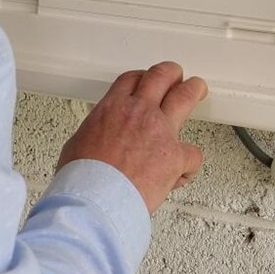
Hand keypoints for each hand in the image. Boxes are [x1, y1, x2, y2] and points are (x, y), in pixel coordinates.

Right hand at [56, 62, 207, 212]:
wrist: (95, 200)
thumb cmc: (82, 179)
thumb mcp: (77, 144)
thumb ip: (94, 135)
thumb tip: (92, 143)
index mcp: (113, 108)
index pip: (132, 79)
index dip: (143, 77)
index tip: (146, 81)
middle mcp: (139, 112)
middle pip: (161, 76)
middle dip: (172, 73)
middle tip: (176, 76)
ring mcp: (160, 130)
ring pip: (184, 97)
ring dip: (193, 90)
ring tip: (198, 89)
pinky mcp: (174, 156)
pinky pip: (193, 154)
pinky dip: (189, 165)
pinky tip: (183, 173)